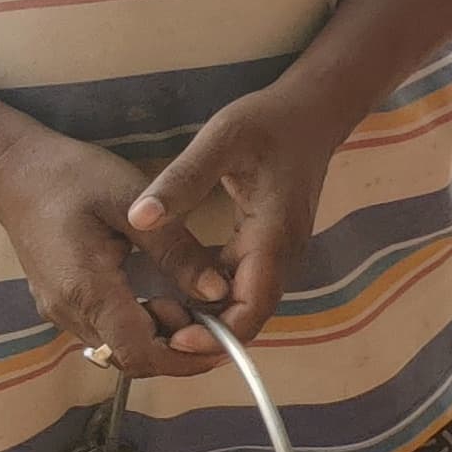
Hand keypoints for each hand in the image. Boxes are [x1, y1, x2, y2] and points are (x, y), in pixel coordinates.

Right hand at [0, 131, 219, 377]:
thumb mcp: (134, 203)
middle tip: (214, 313)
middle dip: (178, 346)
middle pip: (130, 357)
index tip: (224, 342)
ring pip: (118, 348)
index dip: (184, 358)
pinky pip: (105, 331)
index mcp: (86, 289)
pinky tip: (163, 295)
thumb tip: (218, 292)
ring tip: (192, 298)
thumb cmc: (74, 178)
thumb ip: (175, 250)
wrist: (16, 172)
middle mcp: (68, 311)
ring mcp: (60, 310)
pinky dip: (140, 325)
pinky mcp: (61, 303)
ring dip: (160, 336)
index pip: (138, 352)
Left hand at [132, 77, 361, 340]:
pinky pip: (239, 287)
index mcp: (273, 236)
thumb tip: (137, 219)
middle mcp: (281, 254)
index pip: (251, 309)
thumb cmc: (269, 122)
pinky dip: (208, 300)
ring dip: (203, 321)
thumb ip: (181, 179)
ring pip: (242, 306)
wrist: (313, 111)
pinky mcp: (267, 248)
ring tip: (153, 316)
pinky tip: (172, 294)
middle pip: (246, 317)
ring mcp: (278, 253)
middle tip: (149, 329)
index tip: (172, 340)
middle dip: (201, 336)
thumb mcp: (221, 140)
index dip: (216, 335)